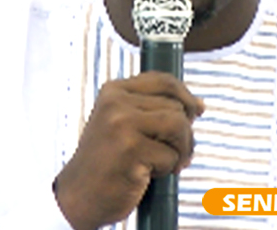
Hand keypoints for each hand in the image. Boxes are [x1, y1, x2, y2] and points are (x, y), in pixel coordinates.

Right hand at [53, 72, 203, 229]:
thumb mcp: (121, 123)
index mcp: (114, 91)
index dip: (186, 96)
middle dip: (185, 132)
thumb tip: (197, 105)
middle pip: (176, 106)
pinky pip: (171, 155)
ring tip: (168, 164)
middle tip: (175, 152)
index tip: (196, 111)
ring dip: (181, 149)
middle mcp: (116, 102)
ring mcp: (122, 124)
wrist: (78, 196)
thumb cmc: (108, 161)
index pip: (164, 81)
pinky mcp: (130, 149)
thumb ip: (151, 108)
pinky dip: (168, 168)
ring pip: (178, 125)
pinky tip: (148, 174)